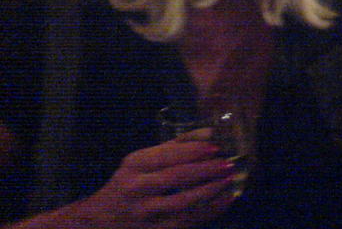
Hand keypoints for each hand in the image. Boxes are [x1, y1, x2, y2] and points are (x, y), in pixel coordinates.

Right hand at [72, 137, 236, 227]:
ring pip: (183, 203)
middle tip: (228, 163)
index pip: (166, 155)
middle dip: (206, 170)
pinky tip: (225, 200)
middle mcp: (137, 188)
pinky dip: (210, 210)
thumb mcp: (142, 160)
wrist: (100, 221)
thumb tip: (210, 133)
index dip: (193, 151)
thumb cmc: (128, 183)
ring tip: (229, 180)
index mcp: (134, 165)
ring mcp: (146, 213)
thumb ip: (174, 145)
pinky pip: (188, 221)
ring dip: (210, 191)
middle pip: (176, 178)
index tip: (216, 146)